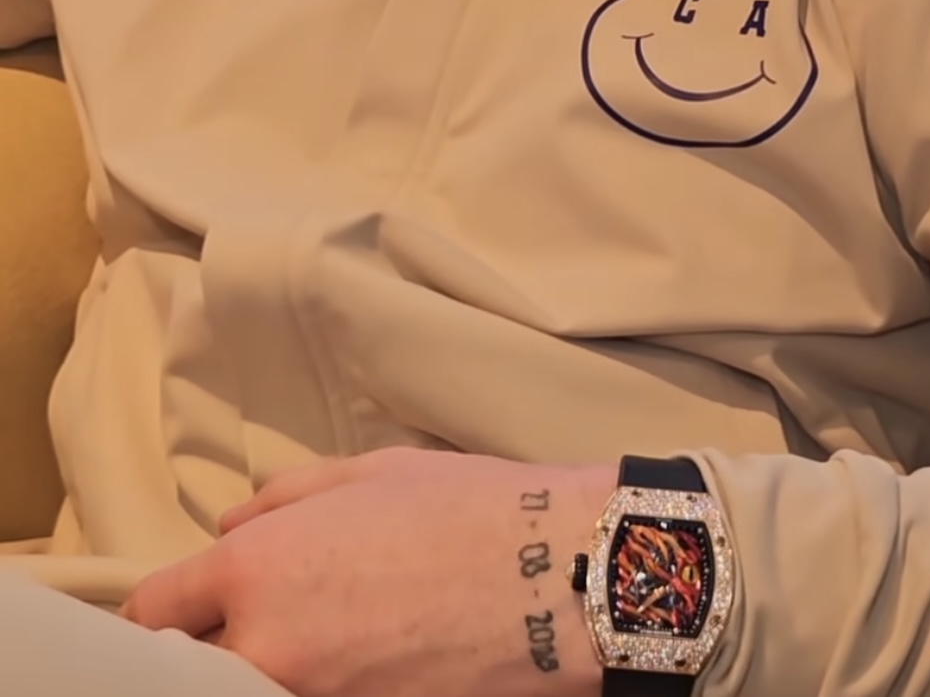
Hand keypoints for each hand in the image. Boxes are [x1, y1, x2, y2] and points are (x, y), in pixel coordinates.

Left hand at [121, 447, 615, 696]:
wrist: (556, 577)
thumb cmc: (466, 509)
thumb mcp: (370, 471)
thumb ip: (284, 498)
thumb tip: (232, 525)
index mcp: (257, 568)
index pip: (157, 612)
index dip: (170, 608)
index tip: (190, 607)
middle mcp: (269, 647)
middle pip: (197, 670)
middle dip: (218, 647)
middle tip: (265, 623)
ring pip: (259, 690)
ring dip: (274, 667)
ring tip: (332, 634)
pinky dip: (326, 684)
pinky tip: (368, 657)